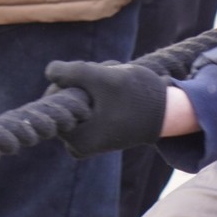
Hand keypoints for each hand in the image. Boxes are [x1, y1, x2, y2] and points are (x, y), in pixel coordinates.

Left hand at [44, 59, 169, 157]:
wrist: (168, 113)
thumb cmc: (138, 98)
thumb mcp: (103, 79)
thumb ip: (72, 73)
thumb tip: (49, 71)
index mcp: (75, 139)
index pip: (56, 98)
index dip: (72, 80)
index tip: (96, 77)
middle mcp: (78, 145)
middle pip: (67, 99)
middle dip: (86, 82)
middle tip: (110, 79)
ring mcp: (87, 139)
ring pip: (79, 99)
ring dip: (95, 85)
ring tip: (118, 85)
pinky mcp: (97, 133)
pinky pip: (89, 106)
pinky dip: (101, 94)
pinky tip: (118, 91)